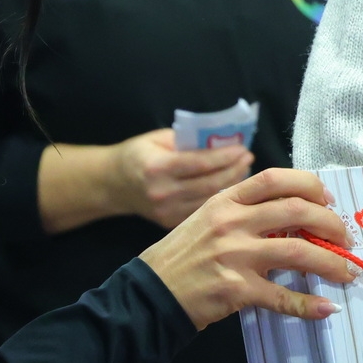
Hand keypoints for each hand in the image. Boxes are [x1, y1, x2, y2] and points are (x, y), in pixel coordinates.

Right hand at [113, 129, 254, 229]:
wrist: (112, 184)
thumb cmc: (138, 155)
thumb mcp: (158, 138)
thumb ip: (188, 139)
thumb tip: (223, 138)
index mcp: (158, 168)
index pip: (201, 162)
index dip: (226, 156)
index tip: (243, 148)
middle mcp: (163, 193)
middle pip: (210, 184)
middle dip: (235, 170)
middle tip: (249, 158)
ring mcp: (167, 212)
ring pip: (210, 200)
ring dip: (232, 185)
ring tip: (244, 171)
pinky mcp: (171, 224)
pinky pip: (203, 211)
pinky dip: (221, 199)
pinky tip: (231, 188)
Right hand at [139, 168, 357, 328]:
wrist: (151, 292)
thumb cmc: (183, 255)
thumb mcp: (208, 219)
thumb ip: (244, 213)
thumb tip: (294, 217)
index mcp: (226, 200)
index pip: (275, 179)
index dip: (309, 185)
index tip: (328, 200)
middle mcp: (232, 222)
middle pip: (297, 212)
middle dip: (331, 224)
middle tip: (345, 239)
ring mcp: (235, 256)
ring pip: (298, 253)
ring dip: (331, 263)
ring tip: (347, 272)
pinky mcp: (236, 290)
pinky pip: (283, 297)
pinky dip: (309, 304)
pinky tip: (326, 308)